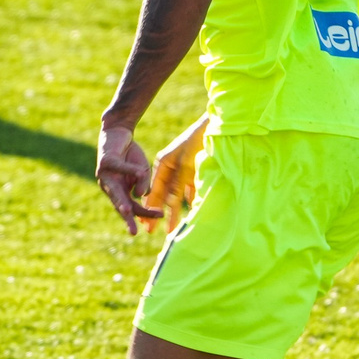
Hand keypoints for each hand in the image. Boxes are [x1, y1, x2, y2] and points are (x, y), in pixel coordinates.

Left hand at [97, 122, 161, 234]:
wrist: (118, 132)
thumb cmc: (130, 155)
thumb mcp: (142, 171)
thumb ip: (143, 183)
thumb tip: (141, 195)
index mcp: (119, 192)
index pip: (129, 208)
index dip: (139, 217)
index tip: (149, 226)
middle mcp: (109, 187)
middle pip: (120, 205)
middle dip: (127, 218)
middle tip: (133, 232)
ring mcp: (105, 175)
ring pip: (116, 191)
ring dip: (122, 200)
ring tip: (128, 210)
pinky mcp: (106, 161)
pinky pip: (120, 167)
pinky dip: (131, 170)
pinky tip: (140, 172)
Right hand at [141, 115, 211, 237]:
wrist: (214, 127)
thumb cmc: (197, 142)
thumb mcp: (186, 164)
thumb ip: (178, 184)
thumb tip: (170, 204)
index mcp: (162, 164)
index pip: (153, 190)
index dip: (149, 208)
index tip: (145, 223)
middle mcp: (170, 169)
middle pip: (163, 195)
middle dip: (158, 214)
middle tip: (151, 231)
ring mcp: (182, 171)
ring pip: (176, 196)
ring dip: (174, 212)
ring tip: (171, 229)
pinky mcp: (194, 173)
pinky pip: (190, 191)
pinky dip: (189, 203)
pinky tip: (189, 215)